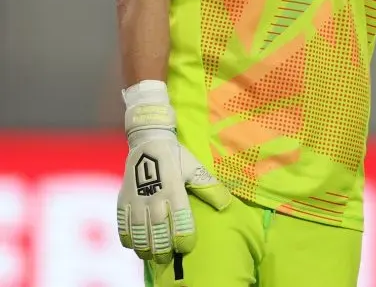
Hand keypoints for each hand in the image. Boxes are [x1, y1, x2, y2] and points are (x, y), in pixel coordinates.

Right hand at [116, 101, 231, 262]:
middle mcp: (153, 197)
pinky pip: (122, 225)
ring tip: (152, 257)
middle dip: (163, 249)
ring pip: (139, 232)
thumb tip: (227, 204)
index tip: (187, 247)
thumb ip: (210, 188)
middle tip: (168, 259)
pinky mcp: (122, 200)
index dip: (183, 237)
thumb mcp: (195, 169)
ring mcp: (136, 200)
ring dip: (145, 247)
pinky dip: (128, 238)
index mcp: (174, 190)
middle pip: (158, 231)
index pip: (180, 220)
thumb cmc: (176, 158)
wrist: (148, 142)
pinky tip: (135, 245)